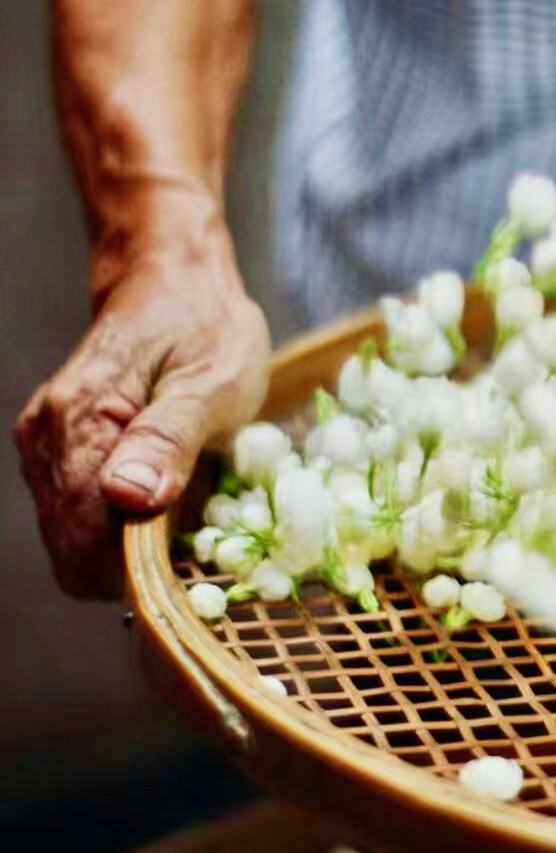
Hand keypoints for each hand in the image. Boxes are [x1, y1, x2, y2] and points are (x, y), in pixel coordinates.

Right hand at [15, 224, 269, 598]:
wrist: (177, 284)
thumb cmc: (206, 330)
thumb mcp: (213, 383)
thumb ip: (170, 439)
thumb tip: (130, 498)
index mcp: (79, 420)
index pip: (87, 537)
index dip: (139, 568)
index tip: (193, 564)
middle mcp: (46, 439)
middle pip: (75, 550)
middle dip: (137, 563)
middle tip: (200, 538)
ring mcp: (46, 449)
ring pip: (76, 542)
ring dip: (132, 547)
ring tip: (188, 512)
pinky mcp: (58, 455)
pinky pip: (83, 518)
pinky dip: (125, 527)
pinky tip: (168, 500)